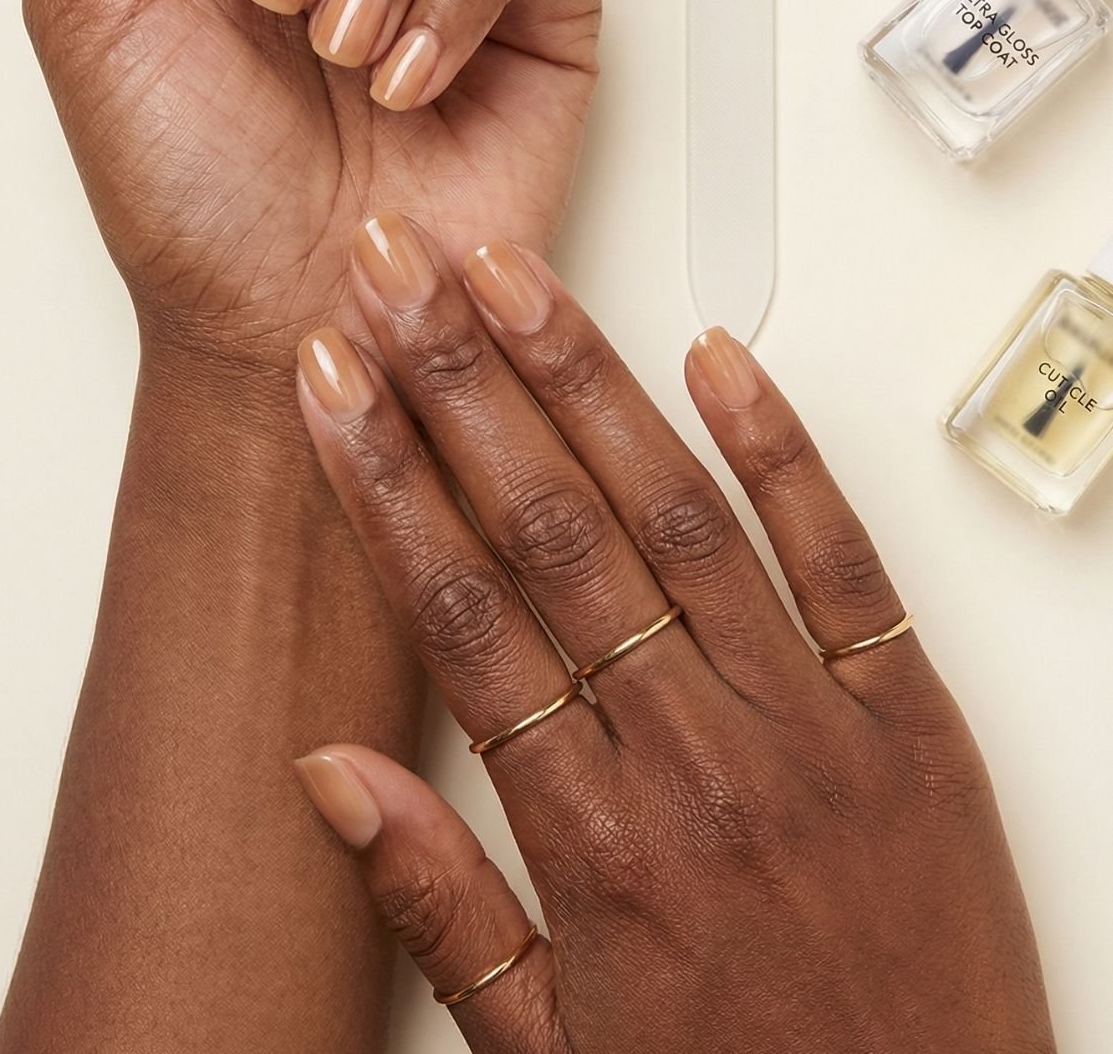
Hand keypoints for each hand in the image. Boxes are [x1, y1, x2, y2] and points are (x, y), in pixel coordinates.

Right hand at [292, 216, 1055, 1053]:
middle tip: (397, 273)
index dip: (383, 480)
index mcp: (599, 847)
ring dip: (585, 380)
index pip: (461, 615)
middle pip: (552, 532)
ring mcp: (814, 729)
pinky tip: (719, 357)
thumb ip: (439, 902)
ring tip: (513, 280)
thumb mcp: (553, 1053)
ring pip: (678, 516)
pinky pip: (843, 558)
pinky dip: (781, 448)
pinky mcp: (916, 719)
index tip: (332, 383)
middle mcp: (700, 765)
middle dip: (459, 383)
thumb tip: (334, 774)